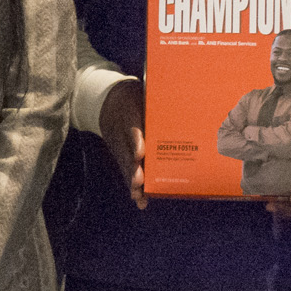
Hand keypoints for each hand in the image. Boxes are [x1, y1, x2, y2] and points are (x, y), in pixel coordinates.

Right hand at [98, 78, 147, 209]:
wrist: (104, 99)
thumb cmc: (131, 96)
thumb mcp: (141, 91)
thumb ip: (156, 102)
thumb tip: (186, 104)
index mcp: (126, 109)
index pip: (131, 125)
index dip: (136, 139)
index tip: (140, 153)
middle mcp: (119, 130)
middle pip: (125, 151)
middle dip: (133, 168)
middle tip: (139, 182)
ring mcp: (117, 144)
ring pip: (125, 164)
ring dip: (132, 181)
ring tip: (140, 197)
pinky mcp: (119, 154)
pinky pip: (125, 169)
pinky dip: (132, 185)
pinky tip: (140, 199)